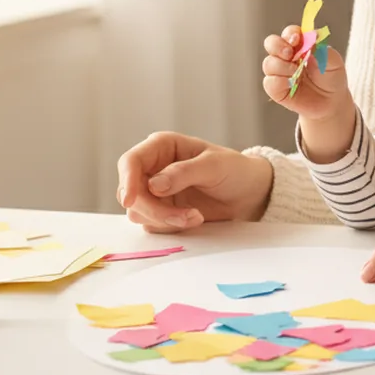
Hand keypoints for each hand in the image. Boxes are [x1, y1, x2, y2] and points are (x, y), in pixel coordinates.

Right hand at [116, 132, 272, 232]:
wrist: (247, 194)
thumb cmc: (234, 170)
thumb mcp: (214, 166)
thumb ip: (183, 173)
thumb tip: (153, 185)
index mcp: (162, 147)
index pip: (130, 162)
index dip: (127, 180)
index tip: (130, 200)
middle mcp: (152, 168)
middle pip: (130, 192)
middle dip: (154, 209)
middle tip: (184, 217)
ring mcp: (154, 192)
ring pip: (138, 211)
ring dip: (164, 220)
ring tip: (195, 217)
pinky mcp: (160, 211)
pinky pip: (151, 224)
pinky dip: (170, 227)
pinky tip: (194, 219)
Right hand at [261, 24, 347, 120]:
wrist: (331, 102)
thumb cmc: (332, 78)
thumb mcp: (334, 62)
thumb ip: (323, 50)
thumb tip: (311, 40)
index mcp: (299, 45)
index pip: (289, 33)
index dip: (291, 33)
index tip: (297, 39)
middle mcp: (286, 56)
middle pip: (271, 43)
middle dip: (277, 46)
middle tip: (290, 54)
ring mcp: (279, 72)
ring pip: (268, 63)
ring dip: (282, 66)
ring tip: (296, 73)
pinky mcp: (276, 89)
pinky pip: (269, 82)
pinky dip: (279, 82)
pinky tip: (292, 84)